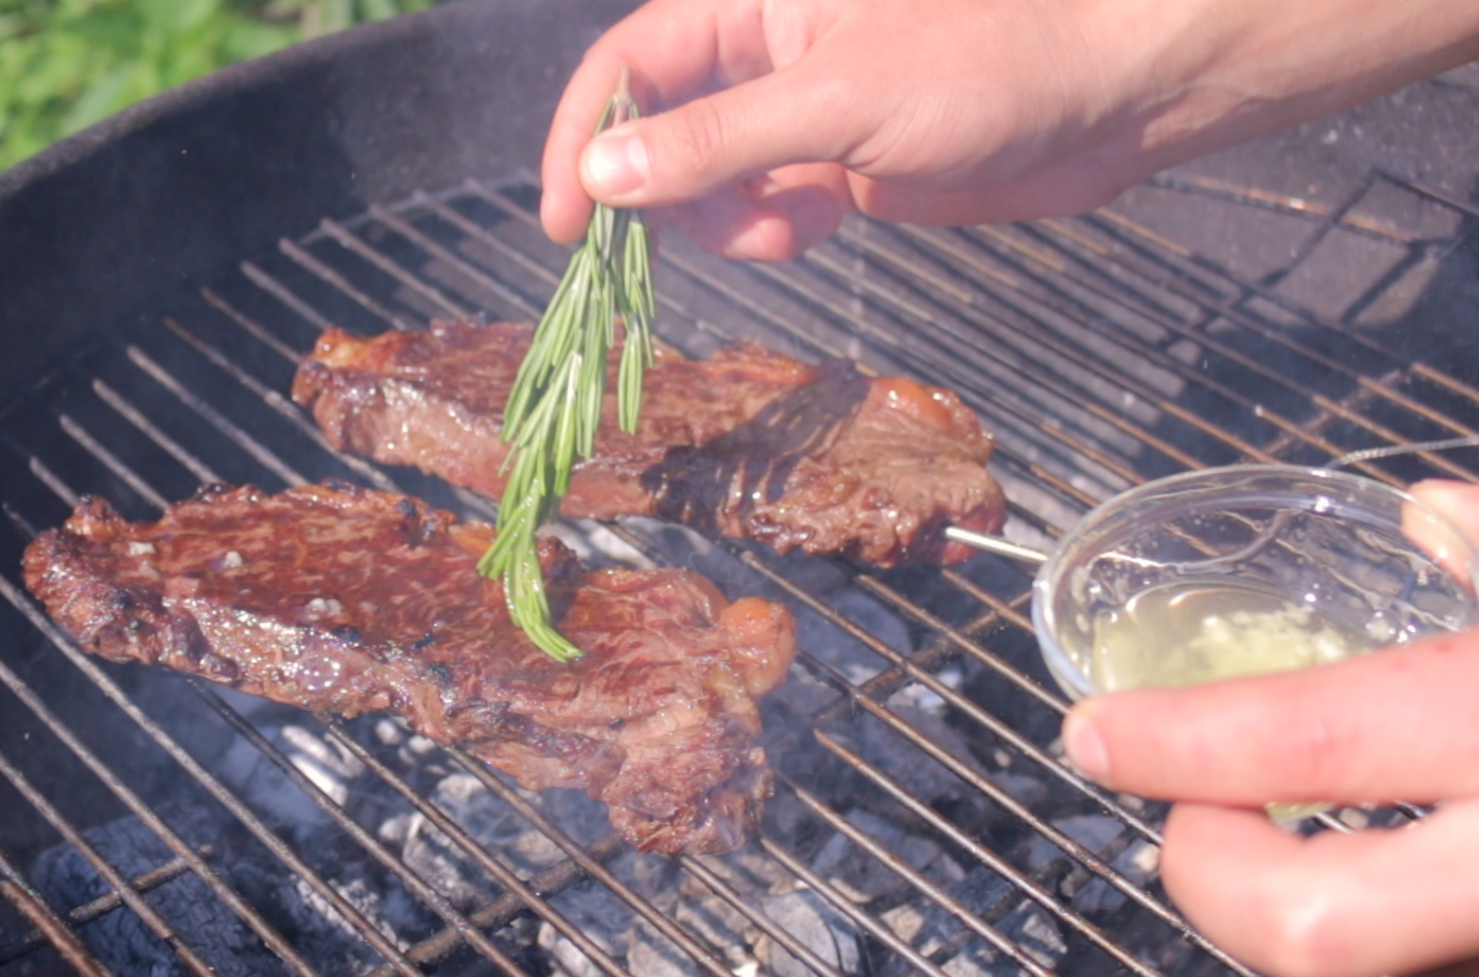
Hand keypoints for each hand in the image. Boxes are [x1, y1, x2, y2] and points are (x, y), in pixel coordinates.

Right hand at [540, 0, 1478, 258]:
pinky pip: (768, 205)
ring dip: (721, 220)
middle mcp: (767, 52)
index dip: (585, 136)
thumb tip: (604, 173)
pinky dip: (771, 231)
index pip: (629, 63)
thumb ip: (716, 140)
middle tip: (676, 245)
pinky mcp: (843, 163)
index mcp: (753, 4)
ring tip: (781, 232)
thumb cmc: (990, 60)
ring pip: (711, 177)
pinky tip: (812, 230)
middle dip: (660, 189)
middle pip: (660, 124)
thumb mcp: (838, 101)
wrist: (1116, 94)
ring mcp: (805, 110)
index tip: (567, 221)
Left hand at [1060, 480, 1478, 976]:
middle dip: (1211, 876)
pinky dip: (1407, 920)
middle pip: (1302, 927)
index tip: (1094, 733)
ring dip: (1316, 895)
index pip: (1307, 741)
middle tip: (1197, 817)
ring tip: (1309, 820)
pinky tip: (1416, 855)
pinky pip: (1449, 965)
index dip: (1174, 744)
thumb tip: (1428, 513)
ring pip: (1381, 960)